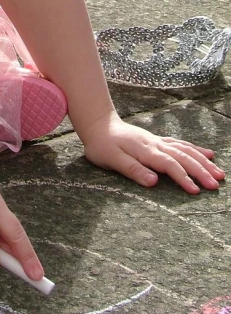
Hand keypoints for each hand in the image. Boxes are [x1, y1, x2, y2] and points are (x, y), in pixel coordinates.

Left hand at [81, 112, 225, 192]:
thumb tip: (153, 182)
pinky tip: (208, 154)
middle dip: (201, 171)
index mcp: (145, 150)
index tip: (196, 191)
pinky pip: (180, 144)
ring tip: (219, 173)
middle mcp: (154, 144)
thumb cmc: (102, 145)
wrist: (98, 125)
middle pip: (182, 157)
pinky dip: (195, 149)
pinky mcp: (157, 140)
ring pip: (185, 150)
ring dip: (203, 161)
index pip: (169, 165)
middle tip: (216, 185)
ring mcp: (157, 141)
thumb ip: (132, 170)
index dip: (183, 178)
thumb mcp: (111, 160)